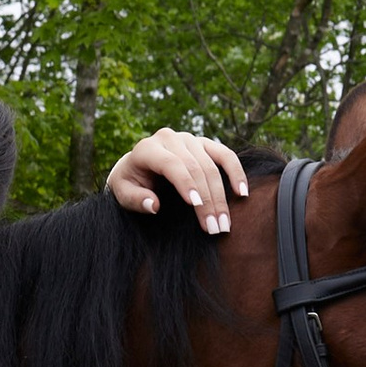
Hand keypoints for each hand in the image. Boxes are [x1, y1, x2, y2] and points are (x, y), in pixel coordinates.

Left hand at [106, 126, 247, 234]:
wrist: (137, 166)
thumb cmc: (130, 183)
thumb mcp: (122, 193)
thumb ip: (135, 199)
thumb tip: (154, 205)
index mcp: (148, 148)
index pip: (171, 164)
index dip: (185, 183)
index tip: (196, 205)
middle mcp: (170, 139)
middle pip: (195, 168)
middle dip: (207, 200)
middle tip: (215, 227)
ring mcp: (189, 140)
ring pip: (212, 165)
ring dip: (221, 195)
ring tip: (225, 222)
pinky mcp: (204, 144)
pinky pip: (225, 155)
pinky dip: (236, 172)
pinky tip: (242, 193)